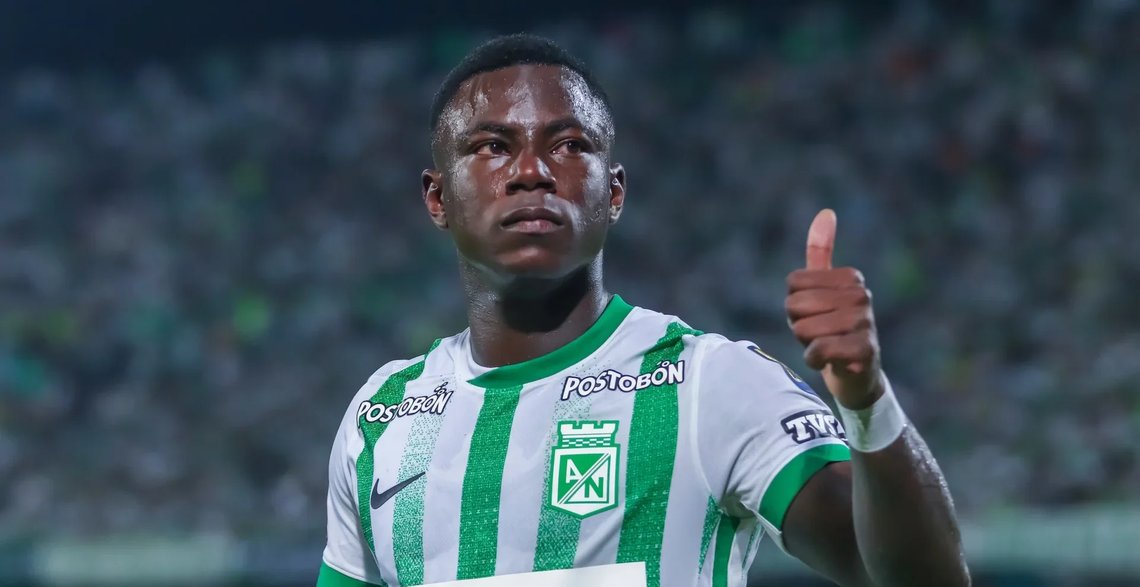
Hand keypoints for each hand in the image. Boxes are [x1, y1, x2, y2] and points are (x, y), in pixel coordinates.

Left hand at [785, 209, 885, 409]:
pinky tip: (829, 362)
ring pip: (803, 330)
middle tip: (819, 334)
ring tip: (827, 347)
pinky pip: (818, 351)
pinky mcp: (864, 352)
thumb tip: (826, 212)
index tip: (816, 315)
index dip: (796, 305)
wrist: (859, 376)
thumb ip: (821, 252)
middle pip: (794, 305)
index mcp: (850, 277)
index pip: (793, 283)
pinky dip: (815, 360)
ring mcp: (865, 323)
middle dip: (799, 325)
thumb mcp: (824, 290)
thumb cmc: (835, 329)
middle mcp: (861, 295)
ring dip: (807, 345)